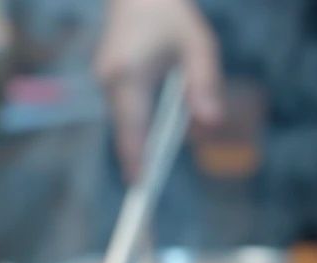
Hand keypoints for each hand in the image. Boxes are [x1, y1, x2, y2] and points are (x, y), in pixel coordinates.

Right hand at [96, 0, 221, 179]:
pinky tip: (159, 129)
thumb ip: (207, 85)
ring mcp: (106, 83)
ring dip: (147, 140)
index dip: (137, 159)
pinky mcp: (110, 85)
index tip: (140, 186)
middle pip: (127, 133)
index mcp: (129, 74)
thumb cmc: (172, 16)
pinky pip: (127, 116)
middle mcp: (110, 81)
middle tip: (147, 191)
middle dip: (143, 158)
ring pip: (127, 126)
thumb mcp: (199, 45)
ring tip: (159, 148)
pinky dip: (143, 127)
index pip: (133, 127)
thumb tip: (211, 123)